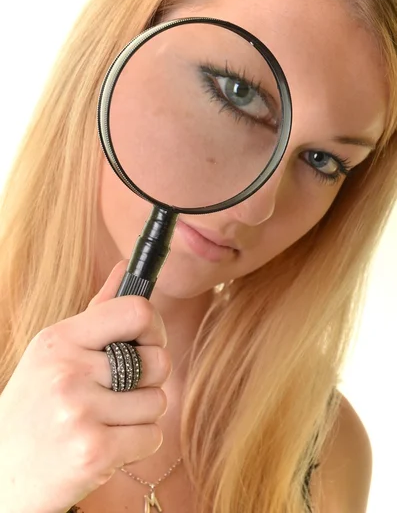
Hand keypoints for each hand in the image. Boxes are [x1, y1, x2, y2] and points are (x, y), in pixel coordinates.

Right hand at [0, 260, 171, 512]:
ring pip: (157, 403)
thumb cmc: (36, 407)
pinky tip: (104, 446)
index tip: (145, 343)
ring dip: (139, 418)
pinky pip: (152, 437)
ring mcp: (78, 412)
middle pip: (157, 361)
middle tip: (117, 394)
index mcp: (60, 339)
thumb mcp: (55, 352)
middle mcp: (68, 370)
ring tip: (102, 423)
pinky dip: (136, 446)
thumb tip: (128, 267)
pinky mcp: (92, 452)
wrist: (1, 476)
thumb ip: (98, 312)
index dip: (153, 328)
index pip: (137, 311)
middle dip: (148, 381)